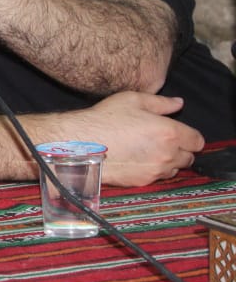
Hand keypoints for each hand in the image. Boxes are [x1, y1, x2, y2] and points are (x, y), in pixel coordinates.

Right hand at [53, 92, 201, 185]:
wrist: (82, 143)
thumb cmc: (105, 119)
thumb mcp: (132, 100)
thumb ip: (160, 102)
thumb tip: (178, 103)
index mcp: (170, 132)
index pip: (197, 141)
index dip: (189, 136)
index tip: (177, 133)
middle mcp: (168, 154)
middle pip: (189, 157)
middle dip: (179, 149)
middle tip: (159, 140)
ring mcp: (156, 170)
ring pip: (174, 169)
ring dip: (167, 161)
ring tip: (147, 151)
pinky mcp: (144, 181)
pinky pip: (158, 177)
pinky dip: (152, 170)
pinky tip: (136, 159)